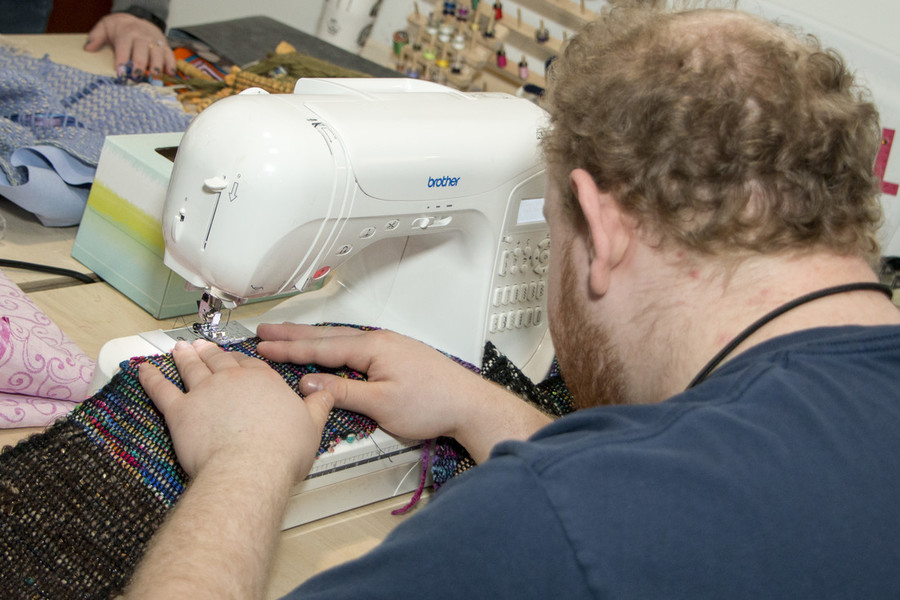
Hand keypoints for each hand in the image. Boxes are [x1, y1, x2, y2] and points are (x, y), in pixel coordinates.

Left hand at [85, 13, 175, 78]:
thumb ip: (96, 36)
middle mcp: (142, 37)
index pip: (124, 47)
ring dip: (156, 66)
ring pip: (157, 54)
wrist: (138, 18)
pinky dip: (171, 65)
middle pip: (142, 52)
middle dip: (139, 65)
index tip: (120, 73)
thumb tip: (88, 48)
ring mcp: (155, 41)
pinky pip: (169, 55)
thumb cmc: (120, 27)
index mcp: (126, 33)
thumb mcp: (105, 26)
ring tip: (154, 77)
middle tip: (136, 77)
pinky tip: (169, 74)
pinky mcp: (164, 45)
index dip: (122, 60)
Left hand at [138, 339, 333, 479]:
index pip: (252, 364)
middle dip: (211, 351)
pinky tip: (142, 369)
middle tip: (202, 345)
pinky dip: (150, 378)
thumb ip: (318, 406)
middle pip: (219, 360)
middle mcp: (232, 380)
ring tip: (179, 348)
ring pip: (191, 367)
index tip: (238, 359)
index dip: (243, 361)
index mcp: (263, 381)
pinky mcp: (179, 411)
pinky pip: (161, 389)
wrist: (249, 469)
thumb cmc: (280, 453)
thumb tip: (327, 393)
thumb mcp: (312, 427)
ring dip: (183, 356)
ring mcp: (204, 392)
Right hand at [256, 323, 551, 462]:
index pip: (321, 348)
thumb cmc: (434, 404)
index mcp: (373, 348)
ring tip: (288, 336)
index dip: (289, 349)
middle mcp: (380, 341)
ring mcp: (390, 346)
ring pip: (341, 339)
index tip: (264, 347)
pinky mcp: (397, 355)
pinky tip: (329, 349)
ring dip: (312, 338)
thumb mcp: (382, 404)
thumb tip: (311, 383)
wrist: (470, 404)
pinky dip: (334, 345)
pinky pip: (356, 345)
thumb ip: (343, 392)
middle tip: (265, 331)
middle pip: (328, 336)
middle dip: (293, 334)